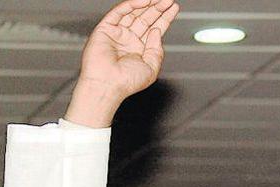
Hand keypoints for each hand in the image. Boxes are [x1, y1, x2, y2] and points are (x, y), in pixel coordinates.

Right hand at [65, 0, 178, 126]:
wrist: (108, 85)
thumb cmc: (127, 82)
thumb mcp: (151, 67)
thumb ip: (156, 49)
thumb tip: (157, 31)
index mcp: (140, 50)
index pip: (155, 30)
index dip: (164, 19)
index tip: (174, 8)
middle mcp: (129, 41)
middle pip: (146, 19)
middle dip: (158, 8)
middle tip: (169, 0)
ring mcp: (118, 34)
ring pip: (133, 13)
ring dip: (147, 4)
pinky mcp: (106, 29)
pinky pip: (119, 13)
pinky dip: (131, 5)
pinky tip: (144, 1)